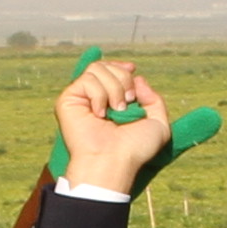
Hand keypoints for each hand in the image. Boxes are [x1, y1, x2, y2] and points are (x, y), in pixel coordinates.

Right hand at [54, 58, 169, 193]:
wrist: (114, 161)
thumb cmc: (134, 149)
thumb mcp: (158, 124)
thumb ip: (154, 99)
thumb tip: (137, 77)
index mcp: (112, 101)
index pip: (112, 69)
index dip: (122, 68)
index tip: (132, 71)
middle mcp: (96, 98)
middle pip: (107, 65)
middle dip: (124, 79)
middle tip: (127, 104)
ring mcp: (81, 98)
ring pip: (97, 68)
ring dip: (114, 88)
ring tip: (115, 111)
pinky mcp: (68, 100)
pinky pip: (87, 79)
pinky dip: (99, 95)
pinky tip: (99, 114)